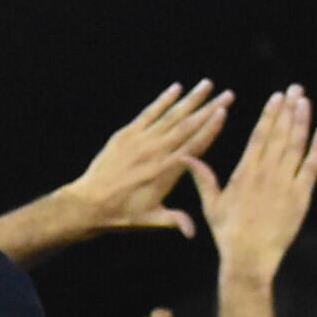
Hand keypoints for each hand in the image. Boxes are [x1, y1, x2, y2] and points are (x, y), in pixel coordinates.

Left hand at [57, 81, 235, 238]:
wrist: (88, 203)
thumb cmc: (121, 214)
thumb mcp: (150, 220)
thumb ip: (175, 221)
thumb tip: (194, 232)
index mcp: (167, 172)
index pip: (195, 145)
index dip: (211, 128)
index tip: (224, 111)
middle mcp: (157, 152)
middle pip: (188, 126)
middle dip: (209, 108)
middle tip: (228, 93)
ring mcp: (141, 140)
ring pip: (171, 115)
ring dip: (190, 99)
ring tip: (207, 84)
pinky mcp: (126, 135)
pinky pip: (148, 113)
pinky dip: (162, 100)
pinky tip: (175, 88)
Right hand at [182, 86, 316, 281]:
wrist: (248, 257)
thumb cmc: (228, 233)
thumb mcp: (211, 205)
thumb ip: (203, 178)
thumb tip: (185, 158)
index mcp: (245, 172)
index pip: (260, 135)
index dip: (270, 114)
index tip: (277, 97)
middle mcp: (266, 173)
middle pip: (280, 134)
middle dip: (288, 109)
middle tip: (296, 89)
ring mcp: (285, 183)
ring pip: (296, 145)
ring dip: (302, 121)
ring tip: (305, 102)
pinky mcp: (300, 196)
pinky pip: (311, 167)